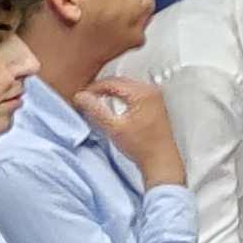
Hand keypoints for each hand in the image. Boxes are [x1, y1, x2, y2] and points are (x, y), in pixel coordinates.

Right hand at [80, 73, 183, 190]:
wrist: (160, 160)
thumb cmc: (143, 147)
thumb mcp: (114, 128)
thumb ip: (96, 111)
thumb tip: (81, 97)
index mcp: (144, 93)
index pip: (112, 82)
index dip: (93, 88)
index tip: (82, 97)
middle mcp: (152, 91)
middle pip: (119, 83)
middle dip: (100, 91)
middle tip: (86, 101)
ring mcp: (155, 98)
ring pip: (125, 89)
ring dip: (110, 95)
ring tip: (97, 106)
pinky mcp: (155, 105)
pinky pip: (133, 96)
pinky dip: (120, 100)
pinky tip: (113, 111)